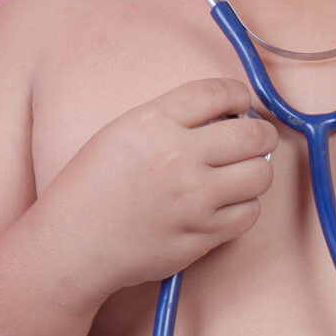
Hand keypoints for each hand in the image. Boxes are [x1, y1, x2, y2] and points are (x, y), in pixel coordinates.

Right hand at [35, 79, 277, 301]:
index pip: (219, 93)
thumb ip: (171, 118)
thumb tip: (227, 116)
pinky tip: (224, 202)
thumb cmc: (92, 186)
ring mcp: (194, 200)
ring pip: (260, 175)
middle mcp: (178, 158)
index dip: (238, 95)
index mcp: (154, 123)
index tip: (240, 102)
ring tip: (237, 172)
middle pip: (253, 135)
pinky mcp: (202, 235)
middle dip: (259, 132)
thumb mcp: (122, 131)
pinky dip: (244, 205)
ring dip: (254, 169)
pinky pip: (249, 214)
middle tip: (252, 137)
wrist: (74, 242)